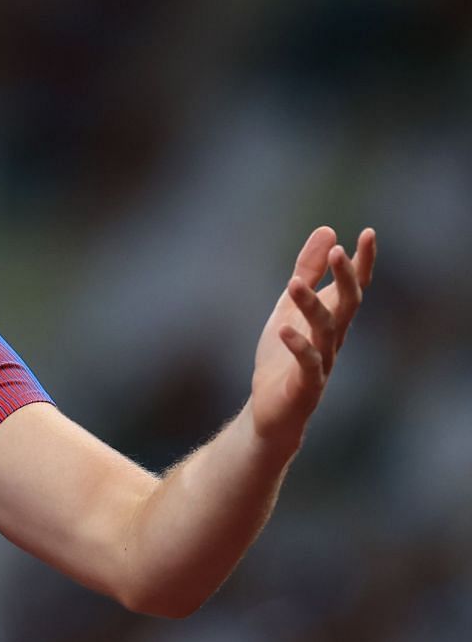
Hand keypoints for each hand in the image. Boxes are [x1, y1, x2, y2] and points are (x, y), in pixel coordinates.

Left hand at [250, 226, 375, 448]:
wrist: (272, 410)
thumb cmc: (282, 356)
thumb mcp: (289, 307)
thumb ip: (307, 271)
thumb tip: (328, 230)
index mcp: (332, 318)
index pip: (354, 286)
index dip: (362, 262)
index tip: (369, 233)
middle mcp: (333, 338)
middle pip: (348, 304)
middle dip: (346, 277)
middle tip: (339, 251)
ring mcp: (322, 362)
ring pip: (325, 330)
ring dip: (311, 305)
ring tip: (294, 283)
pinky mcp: (305, 385)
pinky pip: (307, 363)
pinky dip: (298, 346)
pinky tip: (283, 330)